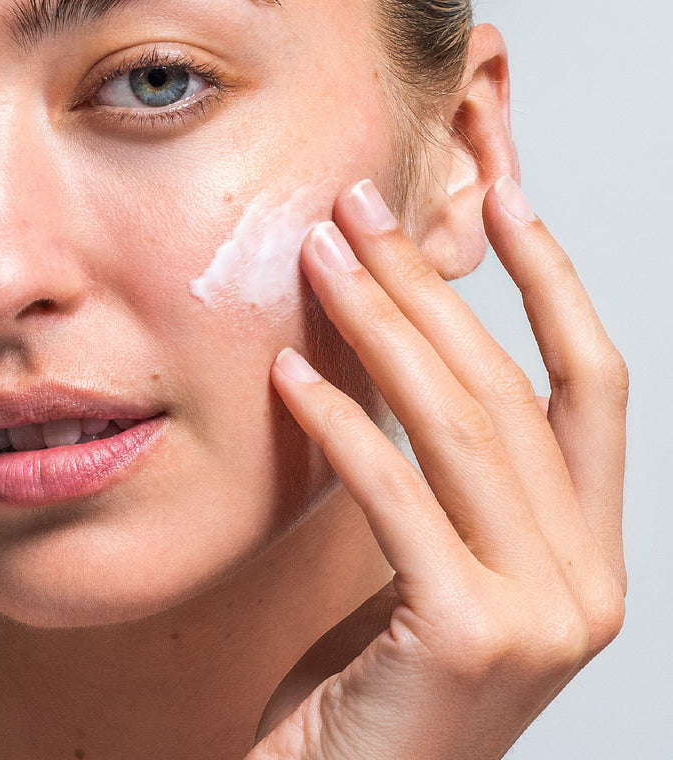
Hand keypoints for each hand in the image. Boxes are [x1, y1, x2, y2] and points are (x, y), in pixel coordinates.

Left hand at [247, 177, 626, 759]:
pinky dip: (340, 421)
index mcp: (587, 552)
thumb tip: (398, 339)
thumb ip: (442, 473)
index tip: (503, 199)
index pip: (593, 387)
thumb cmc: (378, 683)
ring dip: (379, 327)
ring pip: (460, 427)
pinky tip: (289, 370)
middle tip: (359, 211)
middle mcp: (586, 581)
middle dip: (429, 287)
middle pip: (509, 390)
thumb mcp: (431, 562)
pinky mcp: (466, 637)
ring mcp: (538, 614)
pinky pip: (394, 493)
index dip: (556, 283)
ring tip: (318, 259)